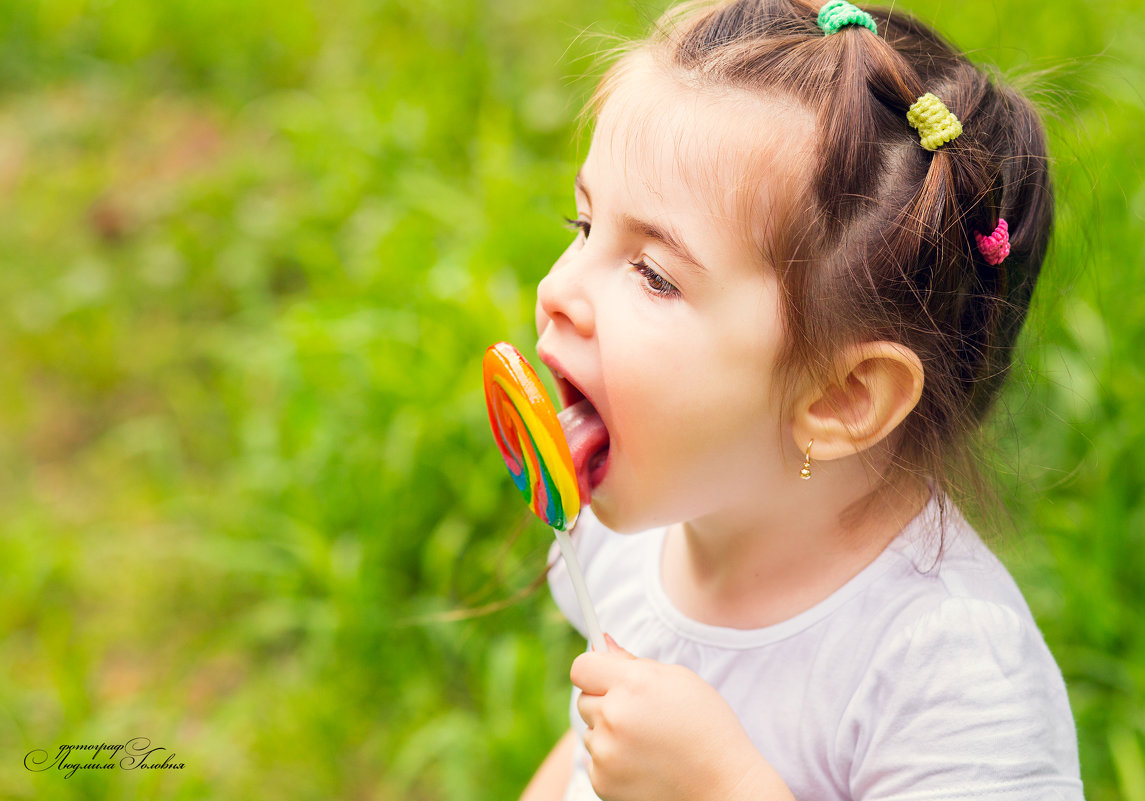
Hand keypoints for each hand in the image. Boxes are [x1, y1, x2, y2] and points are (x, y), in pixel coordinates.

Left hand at [570, 634, 793, 800]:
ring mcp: (606, 753)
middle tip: (639, 713)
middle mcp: (614, 717)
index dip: (593, 670)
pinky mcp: (603, 782)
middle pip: (584, 699)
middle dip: (605, 702)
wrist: (722, 782)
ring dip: (609, 732)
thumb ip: (632, 661)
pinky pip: (594, 760)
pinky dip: (612, 760)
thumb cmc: (704, 724)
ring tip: (647, 741)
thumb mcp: (677, 680)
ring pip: (590, 732)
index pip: (582, 667)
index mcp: (633, 685)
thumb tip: (602, 643)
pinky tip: (643, 762)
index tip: (604, 676)